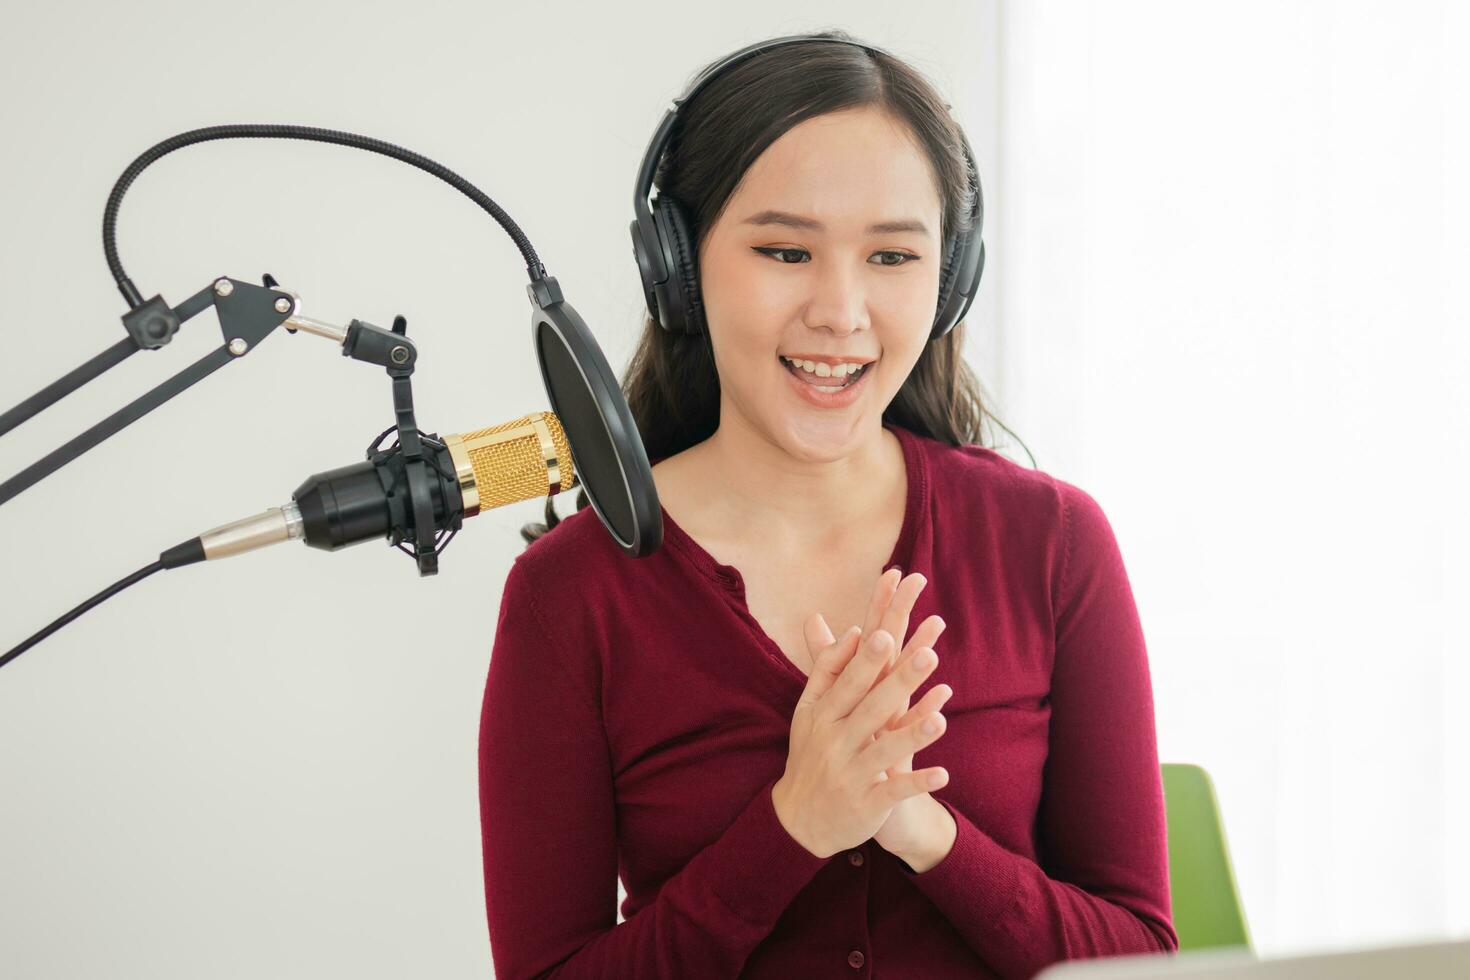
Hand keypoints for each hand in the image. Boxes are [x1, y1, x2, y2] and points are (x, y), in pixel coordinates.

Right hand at [771, 603, 947, 858]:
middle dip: (900, 683)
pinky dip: (918, 784)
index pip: (847, 683)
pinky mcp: (867, 804)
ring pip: (885, 751)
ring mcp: (851, 774)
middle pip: (872, 709)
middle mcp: (835, 743)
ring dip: (913, 736)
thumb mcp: (809, 711)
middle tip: (928, 656)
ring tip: (941, 719)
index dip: (866, 661)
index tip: (885, 635)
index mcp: (823, 716)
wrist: (799, 821)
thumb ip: (829, 669)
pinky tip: (943, 775)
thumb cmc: (811, 754)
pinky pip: (895, 792)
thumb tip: (856, 629)